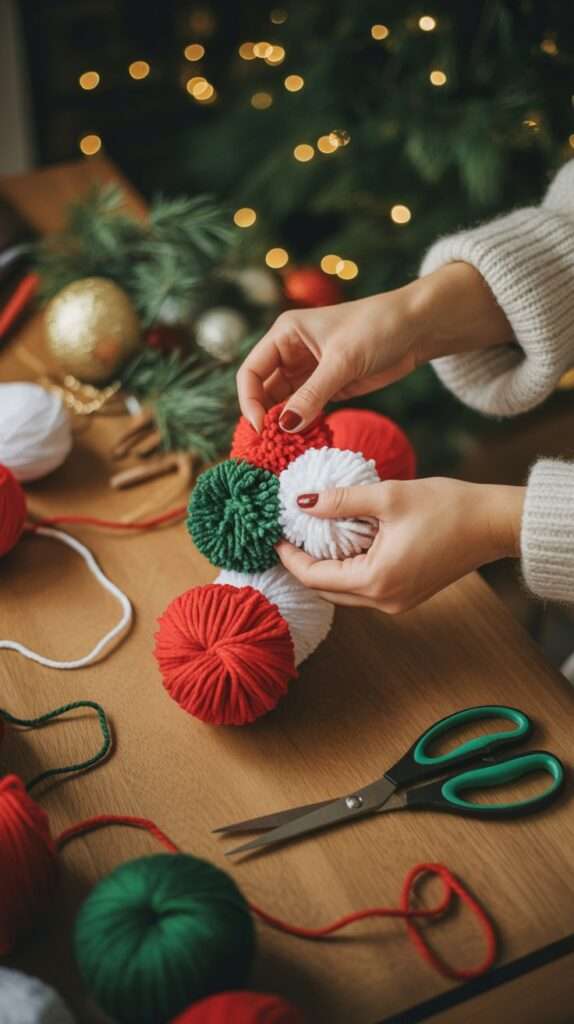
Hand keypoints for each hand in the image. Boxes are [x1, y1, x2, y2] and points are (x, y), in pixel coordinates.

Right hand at [237, 263, 511, 431]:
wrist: (416, 328)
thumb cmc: (377, 328)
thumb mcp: (342, 361)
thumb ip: (312, 394)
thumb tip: (285, 426)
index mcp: (285, 334)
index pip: (251, 371)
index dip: (249, 400)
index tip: (259, 427)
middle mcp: (290, 352)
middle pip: (262, 390)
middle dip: (263, 417)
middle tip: (266, 447)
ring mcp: (308, 372)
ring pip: (282, 404)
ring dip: (282, 425)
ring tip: (281, 450)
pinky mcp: (326, 388)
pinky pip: (304, 410)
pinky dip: (301, 427)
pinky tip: (300, 443)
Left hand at [277, 478, 524, 613]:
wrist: (494, 523)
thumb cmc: (447, 506)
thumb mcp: (389, 496)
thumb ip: (340, 501)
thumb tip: (300, 502)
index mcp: (377, 580)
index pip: (315, 577)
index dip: (290, 558)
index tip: (274, 536)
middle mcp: (384, 600)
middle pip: (327, 590)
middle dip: (303, 565)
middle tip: (287, 535)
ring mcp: (397, 602)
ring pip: (345, 591)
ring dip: (325, 567)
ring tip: (310, 536)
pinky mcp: (407, 595)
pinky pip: (365, 587)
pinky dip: (348, 568)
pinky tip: (343, 542)